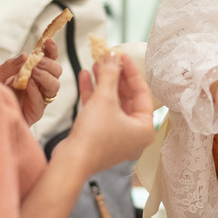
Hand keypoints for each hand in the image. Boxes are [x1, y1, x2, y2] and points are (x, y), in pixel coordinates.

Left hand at [0, 39, 61, 125]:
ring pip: (54, 87)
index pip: (48, 59)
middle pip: (56, 72)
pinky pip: (41, 103)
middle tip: (37, 61)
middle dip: (49, 64)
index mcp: (32, 72)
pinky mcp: (34, 112)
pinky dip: (36, 92)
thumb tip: (25, 56)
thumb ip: (9, 67)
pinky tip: (28, 85)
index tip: (48, 41)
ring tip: (33, 73)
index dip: (51, 50)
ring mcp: (38, 98)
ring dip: (46, 77)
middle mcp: (38, 84)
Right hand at [63, 53, 154, 173]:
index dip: (131, 72)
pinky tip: (85, 77)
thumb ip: (110, 74)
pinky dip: (94, 95)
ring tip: (95, 64)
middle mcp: (134, 134)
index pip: (142, 93)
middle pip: (127, 97)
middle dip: (115, 76)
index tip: (122, 57)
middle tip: (107, 59)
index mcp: (145, 128)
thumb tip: (112, 55)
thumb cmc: (94, 136)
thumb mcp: (104, 98)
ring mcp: (117, 135)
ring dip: (103, 83)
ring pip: (112, 103)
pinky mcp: (100, 136)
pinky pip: (100, 111)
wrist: (72, 162)